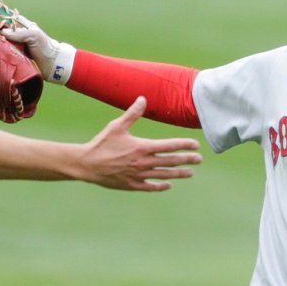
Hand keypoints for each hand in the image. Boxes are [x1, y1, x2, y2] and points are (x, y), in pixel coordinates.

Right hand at [4, 19, 59, 79]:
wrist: (53, 65)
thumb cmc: (45, 47)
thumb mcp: (33, 35)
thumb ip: (18, 33)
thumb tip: (2, 32)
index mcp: (25, 27)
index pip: (11, 21)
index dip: (2, 21)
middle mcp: (20, 37)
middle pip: (5, 33)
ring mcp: (18, 48)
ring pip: (5, 44)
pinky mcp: (17, 58)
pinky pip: (7, 55)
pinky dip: (3, 55)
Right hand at [79, 97, 201, 190]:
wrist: (87, 165)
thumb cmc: (101, 144)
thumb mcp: (116, 126)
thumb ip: (132, 114)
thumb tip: (143, 98)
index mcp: (142, 147)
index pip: (169, 145)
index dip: (184, 145)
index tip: (196, 145)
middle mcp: (143, 162)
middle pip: (171, 161)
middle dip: (187, 160)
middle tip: (199, 159)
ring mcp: (139, 175)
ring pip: (164, 175)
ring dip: (179, 174)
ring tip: (190, 173)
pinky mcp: (132, 185)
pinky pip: (150, 186)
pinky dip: (160, 186)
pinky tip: (168, 184)